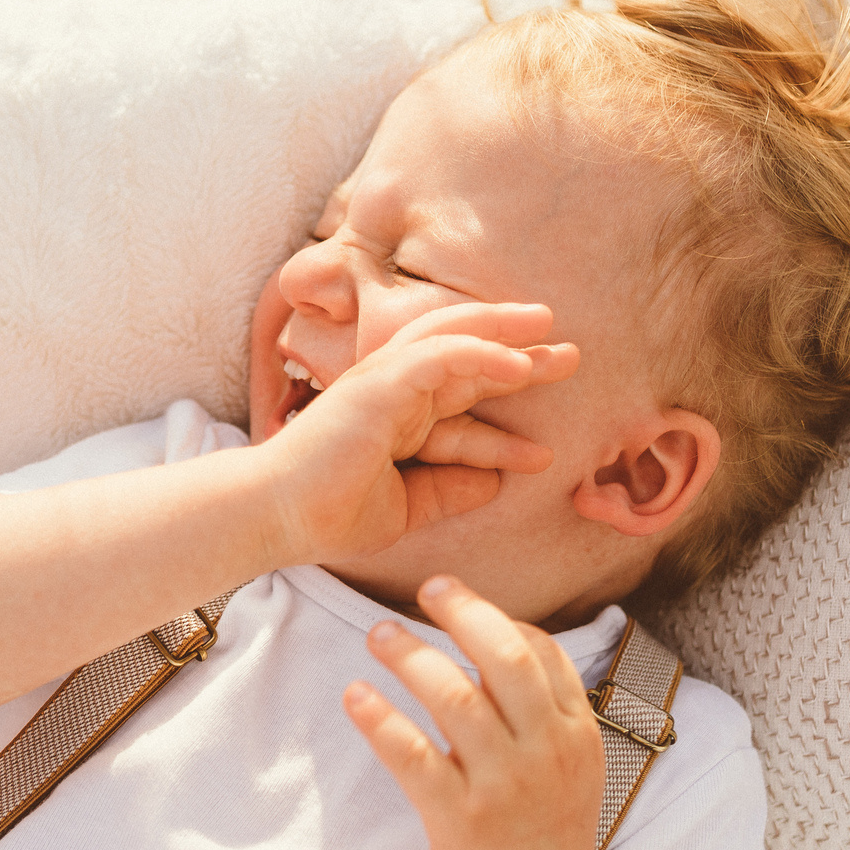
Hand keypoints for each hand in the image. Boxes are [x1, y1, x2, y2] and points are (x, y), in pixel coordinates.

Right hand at [262, 304, 576, 565]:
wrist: (280, 516)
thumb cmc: (330, 513)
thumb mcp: (408, 507)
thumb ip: (449, 490)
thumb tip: (497, 483)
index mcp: (400, 417)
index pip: (461, 404)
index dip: (505, 426)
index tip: (549, 453)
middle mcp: (396, 391)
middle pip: (467, 359)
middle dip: (519, 354)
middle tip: (569, 355)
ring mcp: (386, 381)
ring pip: (455, 339)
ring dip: (506, 334)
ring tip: (552, 333)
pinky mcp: (381, 383)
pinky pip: (440, 356)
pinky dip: (480, 355)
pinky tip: (517, 363)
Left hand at [342, 576, 605, 849]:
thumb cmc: (546, 842)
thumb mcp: (571, 773)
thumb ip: (545, 715)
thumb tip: (497, 650)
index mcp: (576, 736)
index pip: (544, 653)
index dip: (499, 618)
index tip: (457, 601)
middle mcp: (546, 752)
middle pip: (504, 658)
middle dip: (463, 612)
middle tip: (427, 588)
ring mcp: (505, 786)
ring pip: (454, 698)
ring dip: (410, 656)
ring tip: (378, 635)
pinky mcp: (461, 821)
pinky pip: (413, 755)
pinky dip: (381, 720)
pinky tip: (355, 697)